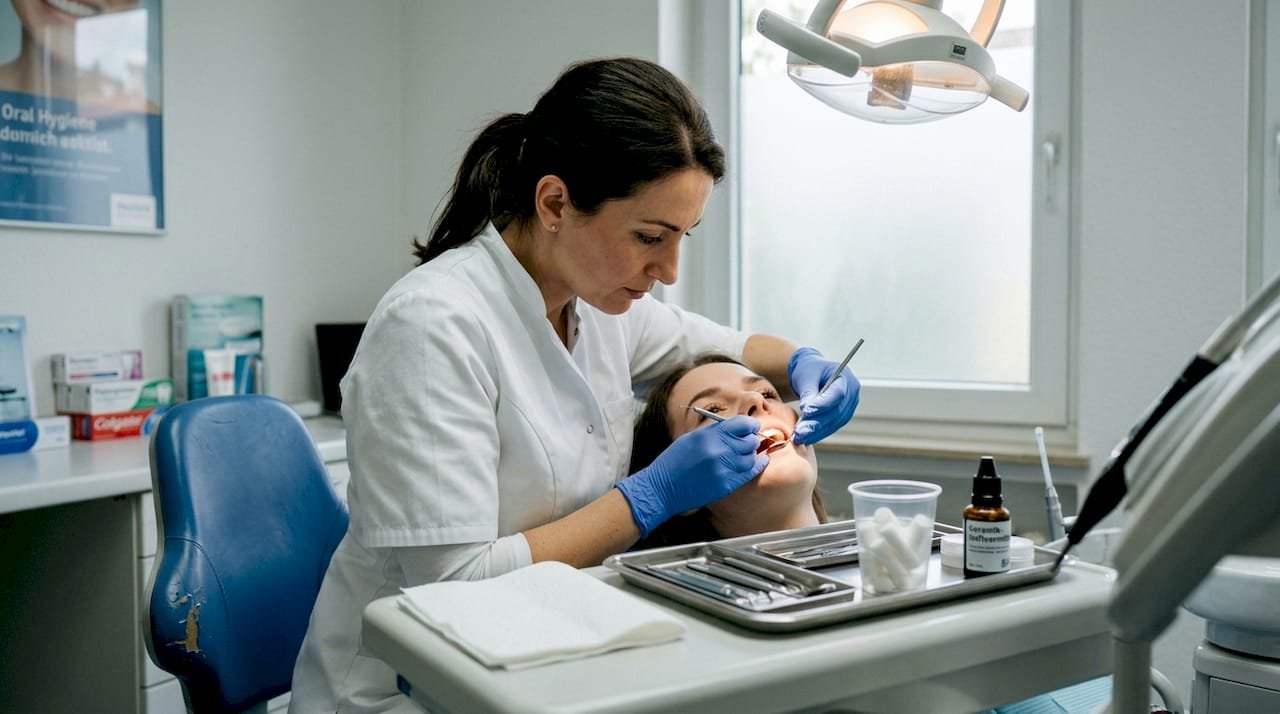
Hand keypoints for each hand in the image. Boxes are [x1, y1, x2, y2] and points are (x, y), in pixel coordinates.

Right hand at [616, 415, 767, 536]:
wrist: (662, 488)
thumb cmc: (674, 461)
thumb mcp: (692, 438)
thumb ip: (716, 432)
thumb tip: (738, 428)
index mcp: (709, 435)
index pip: (742, 424)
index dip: (750, 425)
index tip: (752, 427)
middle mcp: (718, 451)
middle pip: (750, 441)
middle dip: (751, 440)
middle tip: (750, 441)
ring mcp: (723, 469)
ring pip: (751, 458)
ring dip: (751, 455)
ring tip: (745, 454)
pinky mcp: (725, 485)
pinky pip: (748, 474)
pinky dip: (756, 467)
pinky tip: (759, 463)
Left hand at [788, 346, 860, 444]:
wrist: (811, 374)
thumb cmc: (809, 370)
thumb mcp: (806, 376)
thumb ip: (808, 392)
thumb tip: (807, 410)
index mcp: (845, 376)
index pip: (838, 393)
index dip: (823, 404)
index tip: (806, 411)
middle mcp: (852, 392)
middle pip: (837, 411)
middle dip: (817, 423)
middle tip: (800, 431)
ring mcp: (849, 406)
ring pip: (835, 422)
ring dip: (817, 432)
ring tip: (800, 437)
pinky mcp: (843, 416)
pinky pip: (832, 426)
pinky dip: (819, 433)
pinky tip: (806, 438)